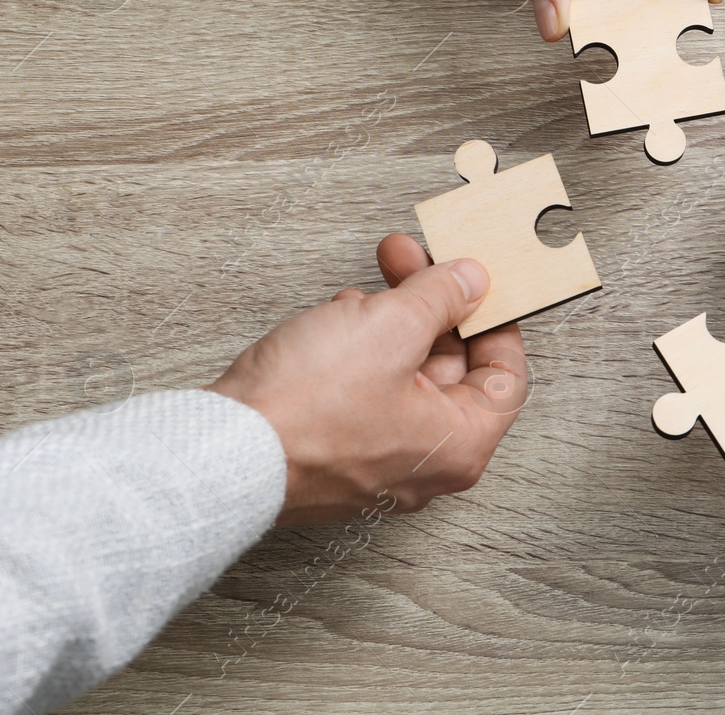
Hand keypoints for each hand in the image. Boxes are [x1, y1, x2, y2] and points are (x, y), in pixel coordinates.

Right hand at [208, 234, 527, 525]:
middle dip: (429, 307)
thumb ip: (440, 297)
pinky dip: (356, 351)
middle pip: (451, 369)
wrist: (220, 452)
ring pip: (402, 375)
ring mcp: (376, 460)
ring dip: (387, 323)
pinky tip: (335, 322)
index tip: (477, 283)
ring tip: (361, 295)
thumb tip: (470, 281)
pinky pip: (364, 391)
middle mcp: (424, 463)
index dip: (493, 319)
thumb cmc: (304, 412)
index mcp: (459, 445)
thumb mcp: (390, 327)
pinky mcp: (334, 451)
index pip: (504, 376)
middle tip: (410, 261)